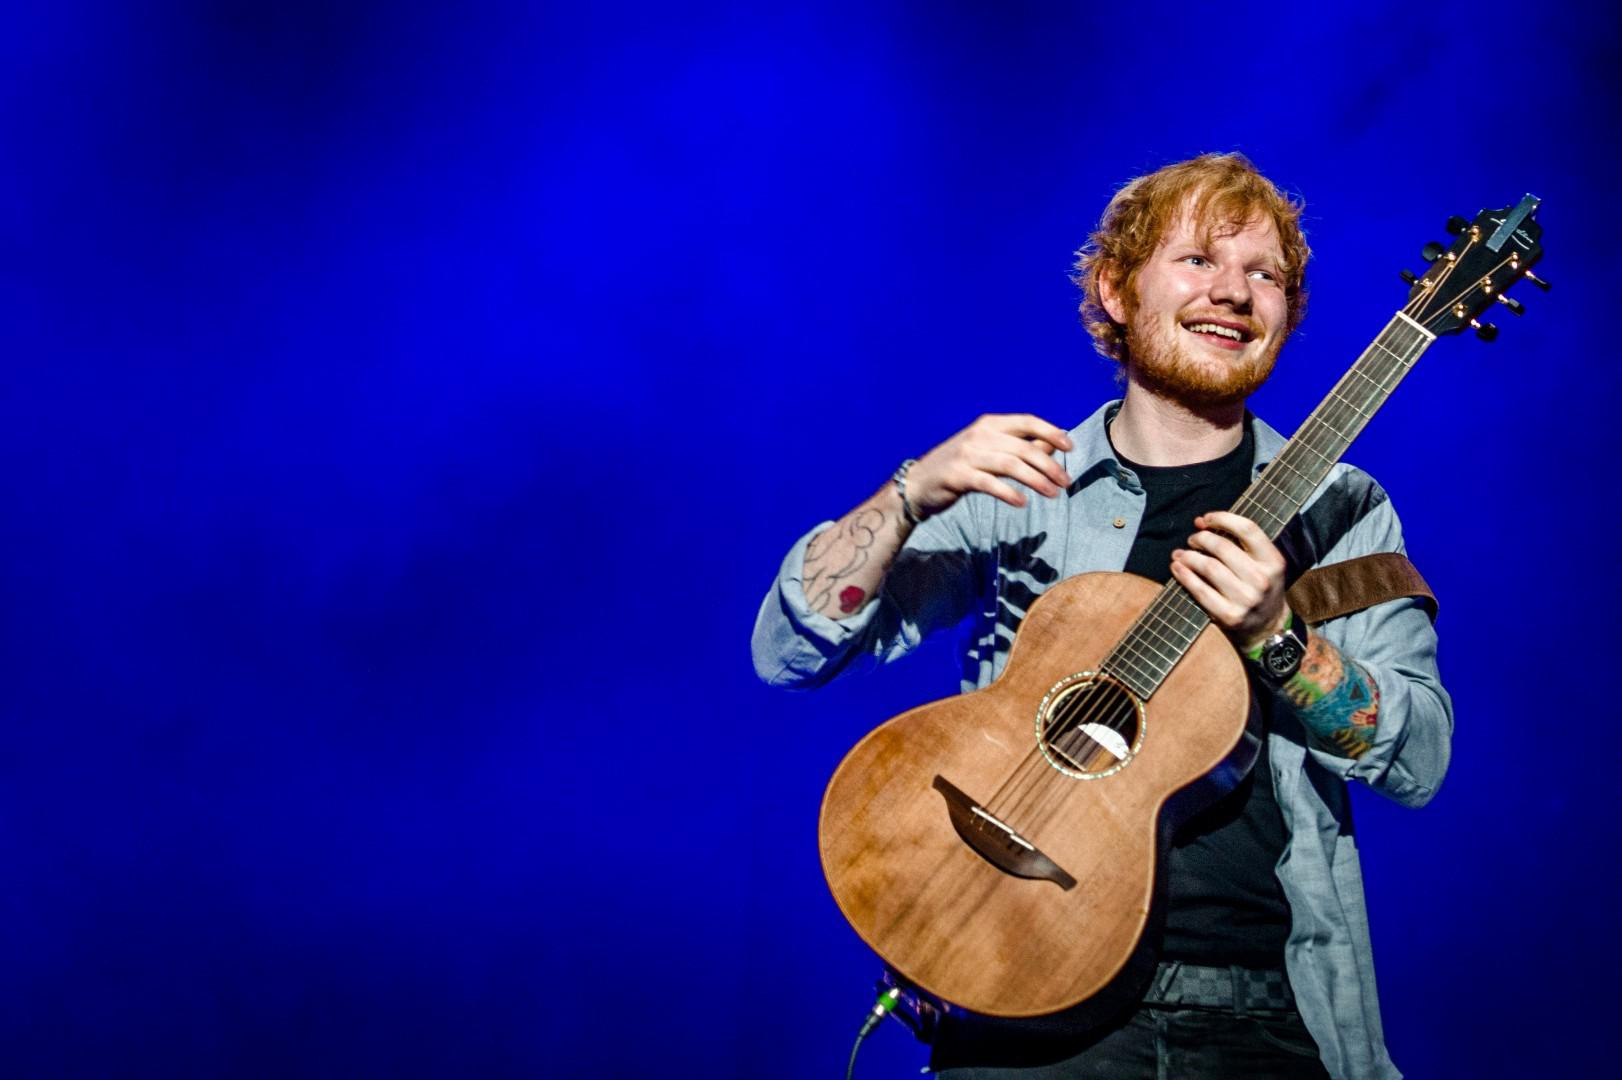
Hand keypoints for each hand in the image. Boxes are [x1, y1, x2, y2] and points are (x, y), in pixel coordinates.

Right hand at [907, 414, 1073, 516]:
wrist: (918, 484)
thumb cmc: (960, 468)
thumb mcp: (989, 451)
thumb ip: (1018, 446)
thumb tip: (1052, 444)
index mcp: (988, 424)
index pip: (1026, 421)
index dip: (1051, 431)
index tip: (1070, 447)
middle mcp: (978, 435)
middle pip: (1023, 447)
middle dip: (1049, 465)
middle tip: (1066, 482)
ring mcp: (967, 455)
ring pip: (1010, 465)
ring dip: (1036, 480)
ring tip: (1052, 493)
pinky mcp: (957, 476)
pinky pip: (989, 483)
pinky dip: (1008, 492)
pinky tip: (1022, 502)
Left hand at [1169, 510, 1288, 652]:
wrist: (1268, 628)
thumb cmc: (1260, 589)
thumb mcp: (1263, 564)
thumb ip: (1239, 542)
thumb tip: (1201, 521)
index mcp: (1273, 562)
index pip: (1248, 529)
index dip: (1223, 518)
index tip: (1206, 518)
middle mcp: (1262, 579)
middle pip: (1223, 547)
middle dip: (1201, 538)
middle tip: (1192, 539)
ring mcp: (1246, 599)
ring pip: (1209, 567)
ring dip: (1189, 556)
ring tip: (1180, 554)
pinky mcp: (1230, 615)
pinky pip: (1200, 590)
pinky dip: (1185, 576)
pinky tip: (1177, 569)